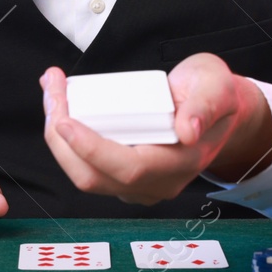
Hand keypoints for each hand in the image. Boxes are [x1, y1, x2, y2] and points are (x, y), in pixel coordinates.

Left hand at [40, 55, 271, 205]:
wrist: (219, 110)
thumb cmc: (215, 94)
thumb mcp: (217, 87)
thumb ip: (205, 105)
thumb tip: (186, 131)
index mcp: (181, 163)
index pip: (128, 168)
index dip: (92, 149)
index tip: (64, 119)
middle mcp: (157, 182)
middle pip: (95, 177)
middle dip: (61, 139)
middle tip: (52, 91)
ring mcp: (140, 184)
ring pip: (85, 174)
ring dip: (58, 137)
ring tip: (52, 91)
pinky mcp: (125, 175)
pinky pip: (87, 165)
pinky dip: (66, 138)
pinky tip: (60, 104)